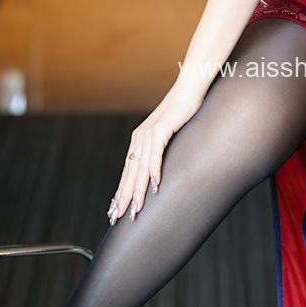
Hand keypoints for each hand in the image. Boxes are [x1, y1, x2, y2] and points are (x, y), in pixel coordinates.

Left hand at [108, 80, 204, 224]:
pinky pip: (156, 153)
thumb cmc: (182, 113)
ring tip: (136, 208)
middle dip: (124, 197)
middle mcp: (139, 139)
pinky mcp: (161, 127)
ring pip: (140, 167)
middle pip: (130, 173)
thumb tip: (162, 171)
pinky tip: (155, 183)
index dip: (121, 192)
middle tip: (119, 217)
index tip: (116, 211)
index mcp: (139, 143)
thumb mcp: (169, 136)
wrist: (189, 89)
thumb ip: (162, 152)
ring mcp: (148, 133)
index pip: (128, 172)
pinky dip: (154, 169)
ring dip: (138, 189)